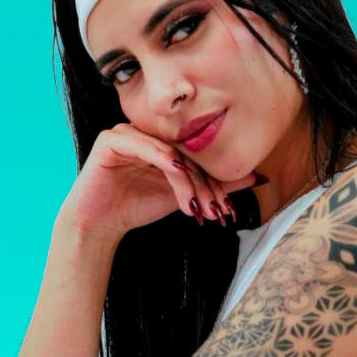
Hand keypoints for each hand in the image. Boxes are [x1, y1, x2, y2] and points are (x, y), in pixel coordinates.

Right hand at [62, 123, 259, 239]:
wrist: (100, 224)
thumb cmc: (137, 206)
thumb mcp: (184, 197)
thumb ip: (215, 184)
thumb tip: (256, 177)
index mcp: (162, 141)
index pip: (195, 155)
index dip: (213, 181)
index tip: (226, 209)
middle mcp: (146, 132)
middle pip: (185, 152)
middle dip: (203, 184)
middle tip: (216, 210)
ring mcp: (127, 132)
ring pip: (168, 151)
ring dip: (186, 180)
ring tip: (195, 207)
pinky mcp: (110, 139)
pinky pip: (143, 146)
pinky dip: (162, 161)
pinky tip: (177, 175)